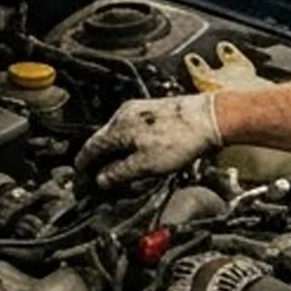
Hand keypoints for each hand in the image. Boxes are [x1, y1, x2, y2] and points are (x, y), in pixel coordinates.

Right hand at [74, 93, 221, 189]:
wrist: (210, 119)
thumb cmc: (181, 139)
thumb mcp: (146, 165)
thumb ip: (119, 173)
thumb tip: (101, 180)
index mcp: (119, 127)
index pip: (91, 147)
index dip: (83, 164)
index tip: (80, 174)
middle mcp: (125, 114)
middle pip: (103, 139)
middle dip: (98, 159)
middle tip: (96, 175)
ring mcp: (140, 110)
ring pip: (118, 134)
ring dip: (114, 151)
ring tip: (115, 167)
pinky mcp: (154, 111)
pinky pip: (131, 130)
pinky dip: (128, 143)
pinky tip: (136, 152)